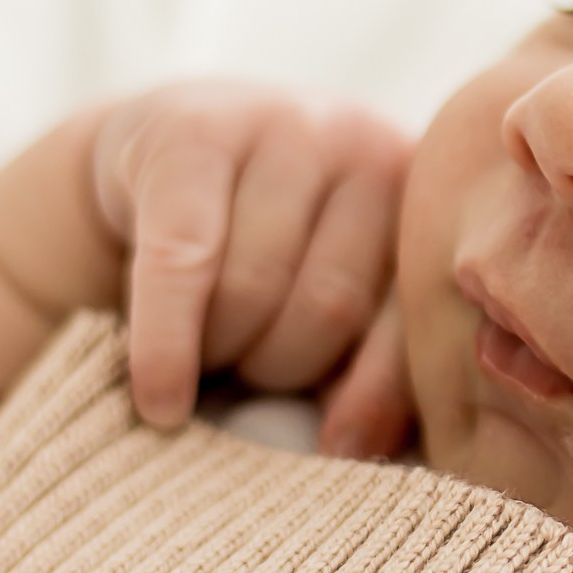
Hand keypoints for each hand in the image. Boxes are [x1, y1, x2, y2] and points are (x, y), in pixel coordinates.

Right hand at [90, 83, 414, 454]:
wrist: (158, 149)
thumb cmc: (264, 248)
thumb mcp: (330, 296)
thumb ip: (367, 366)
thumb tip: (354, 448)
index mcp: (415, 189)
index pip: (405, 314)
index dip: (370, 393)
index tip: (335, 449)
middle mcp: (362, 139)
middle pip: (329, 303)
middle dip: (279, 366)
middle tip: (243, 371)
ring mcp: (279, 124)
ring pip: (253, 287)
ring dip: (218, 352)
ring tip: (203, 351)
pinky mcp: (189, 133)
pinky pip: (179, 263)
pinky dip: (166, 344)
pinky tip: (159, 400)